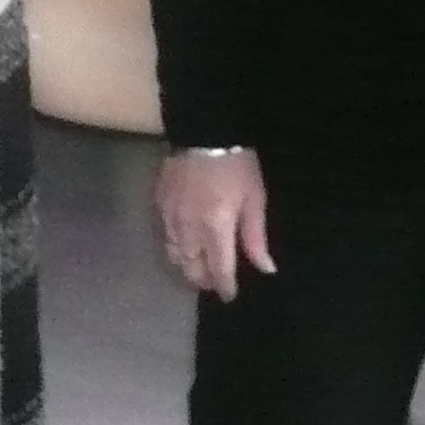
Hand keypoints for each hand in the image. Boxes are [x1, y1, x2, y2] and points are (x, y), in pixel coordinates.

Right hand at [155, 149, 272, 300]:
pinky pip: (164, 236)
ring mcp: (169, 216)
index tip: (229, 295)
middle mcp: (188, 228)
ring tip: (198, 265)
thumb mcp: (254, 198)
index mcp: (215, 228)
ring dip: (187, 265)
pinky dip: (175, 246)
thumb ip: (255, 237)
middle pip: (191, 268)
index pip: (218, 270)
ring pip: (174, 256)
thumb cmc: (236, 164)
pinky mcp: (158, 203)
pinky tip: (184, 242)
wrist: (204, 129)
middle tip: (215, 280)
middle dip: (203, 279)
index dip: (224, 286)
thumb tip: (266, 268)